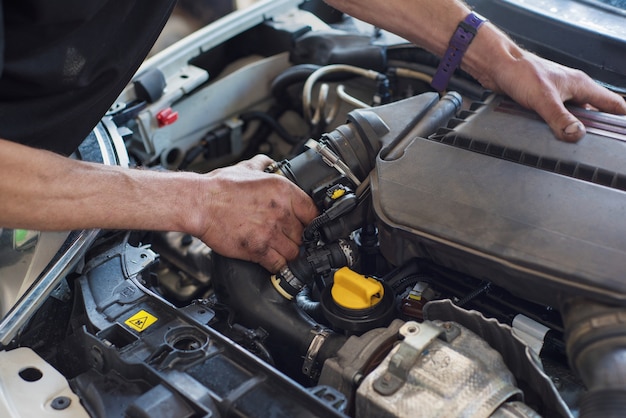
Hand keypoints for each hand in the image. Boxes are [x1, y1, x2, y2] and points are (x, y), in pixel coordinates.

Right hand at [195, 155, 317, 272]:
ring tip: (279, 249)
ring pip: (295, 252)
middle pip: (305, 234)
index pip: (314, 211)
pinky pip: (279, 265)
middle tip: (287, 237)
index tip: (306, 225)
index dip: (311, 221)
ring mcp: (271, 232)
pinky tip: (271, 260)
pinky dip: (277, 266)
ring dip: (289, 253)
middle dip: (297, 238)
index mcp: (283, 190)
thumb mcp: (247, 167)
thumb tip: (269, 162)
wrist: (199, 203)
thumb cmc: (219, 187)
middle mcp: (281, 211)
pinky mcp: (259, 249)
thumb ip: (263, 164)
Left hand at [477, 48, 625, 141]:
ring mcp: (559, 95)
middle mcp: (573, 89)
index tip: (619, 135)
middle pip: (594, 113)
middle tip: (593, 146)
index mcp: (581, 85)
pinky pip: (557, 117)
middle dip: (594, 129)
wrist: (498, 66)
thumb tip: (577, 134)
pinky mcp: (544, 101)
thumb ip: (560, 117)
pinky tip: (550, 136)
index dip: (619, 119)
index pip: (612, 103)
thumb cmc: (520, 72)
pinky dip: (556, 127)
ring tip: (571, 145)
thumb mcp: (543, 98)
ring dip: (572, 129)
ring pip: (574, 116)